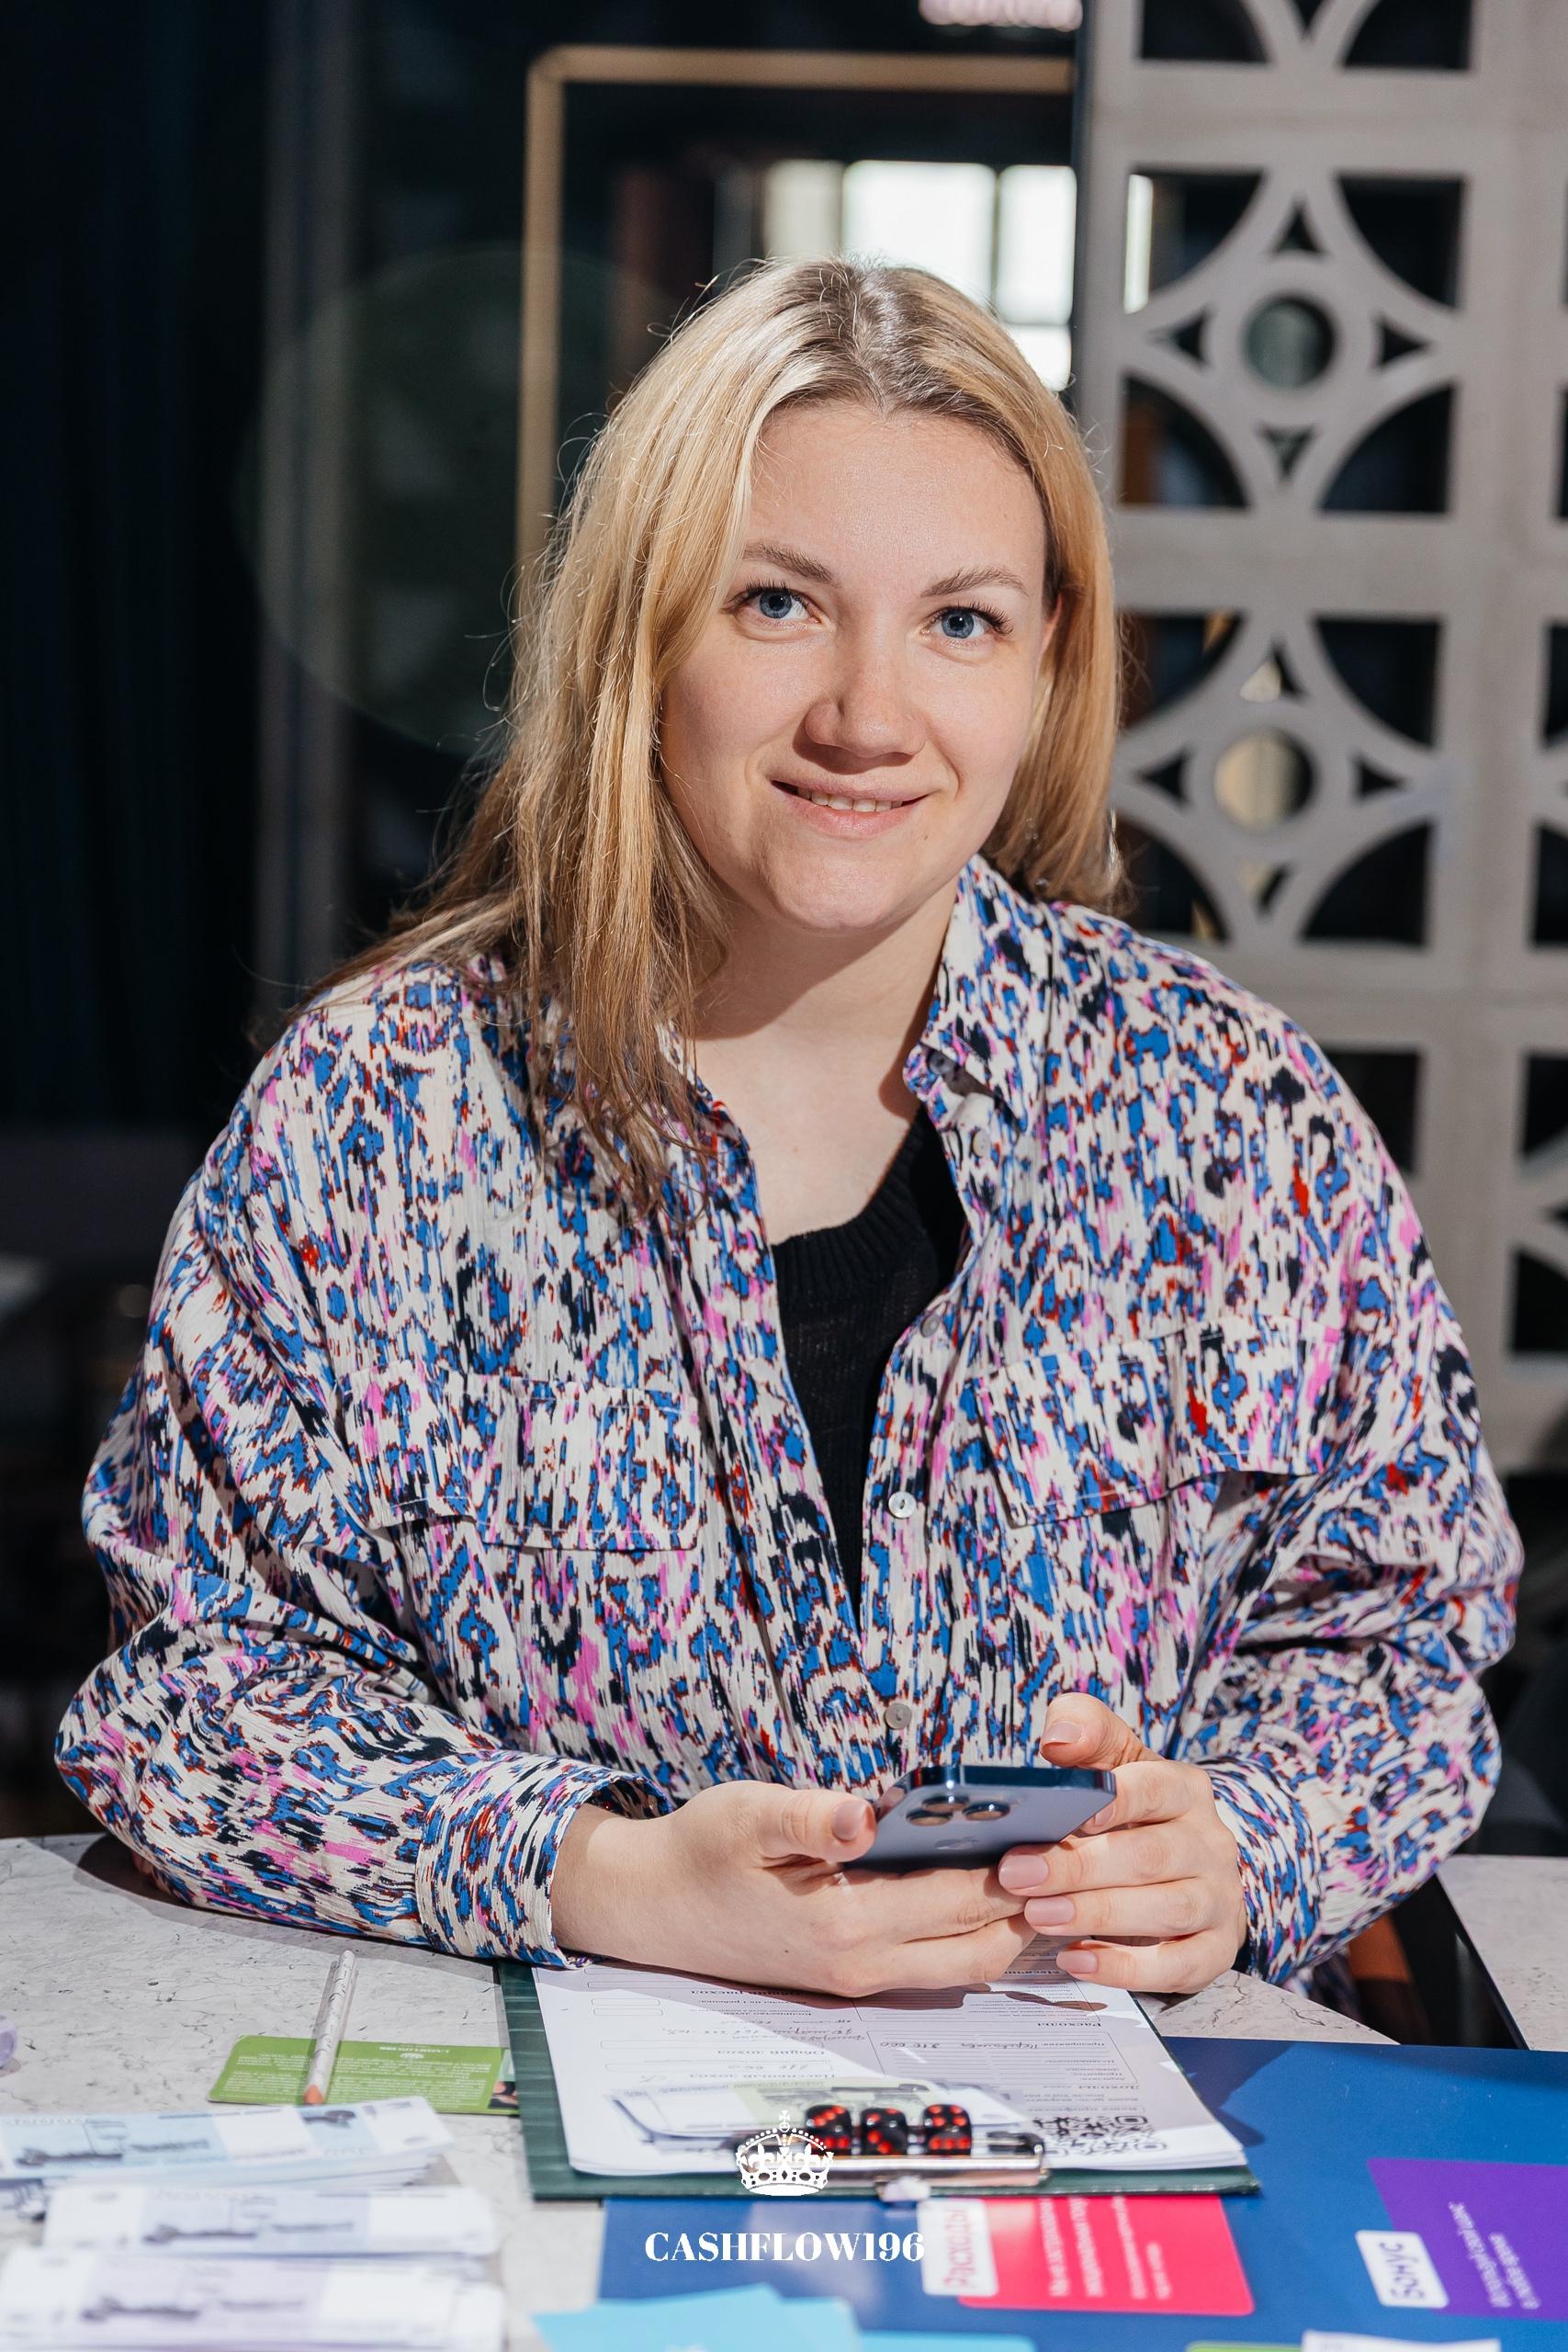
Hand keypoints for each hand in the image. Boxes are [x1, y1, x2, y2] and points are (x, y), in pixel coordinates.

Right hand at [551, 1779, 1035, 1995]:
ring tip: (1041, 1862)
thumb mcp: (745, 1816)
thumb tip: (863, 1815)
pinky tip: (988, 1884)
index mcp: (845, 1922)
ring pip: (969, 1965)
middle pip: (984, 1944)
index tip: (1066, 1827)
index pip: (962, 1900)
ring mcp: (861, 1978)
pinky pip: (938, 1963)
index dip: (1021, 1867)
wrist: (652, 1910)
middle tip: (1074, 1843)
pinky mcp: (854, 1976)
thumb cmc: (699, 1853)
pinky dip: (974, 1931)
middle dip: (1033, 1899)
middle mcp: (864, 1964)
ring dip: (1009, 1922)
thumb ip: (807, 1818)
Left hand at [995, 1696, 1247, 1994]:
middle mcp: (1210, 1843)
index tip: (1077, 1814)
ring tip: (1037, 1916)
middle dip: (1080, 1868)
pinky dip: (1126, 1968)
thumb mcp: (1114, 1760)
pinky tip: (1075, 1960)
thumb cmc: (1133, 1809)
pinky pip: (1177, 1966)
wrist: (1189, 1867)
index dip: (1118, 1800)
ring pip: (1165, 1910)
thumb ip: (1086, 1732)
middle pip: (1150, 1856)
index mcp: (1185, 1789)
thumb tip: (1059, 1738)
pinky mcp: (1215, 1950)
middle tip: (1016, 1875)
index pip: (1155, 1788)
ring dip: (1097, 1915)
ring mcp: (1217, 1900)